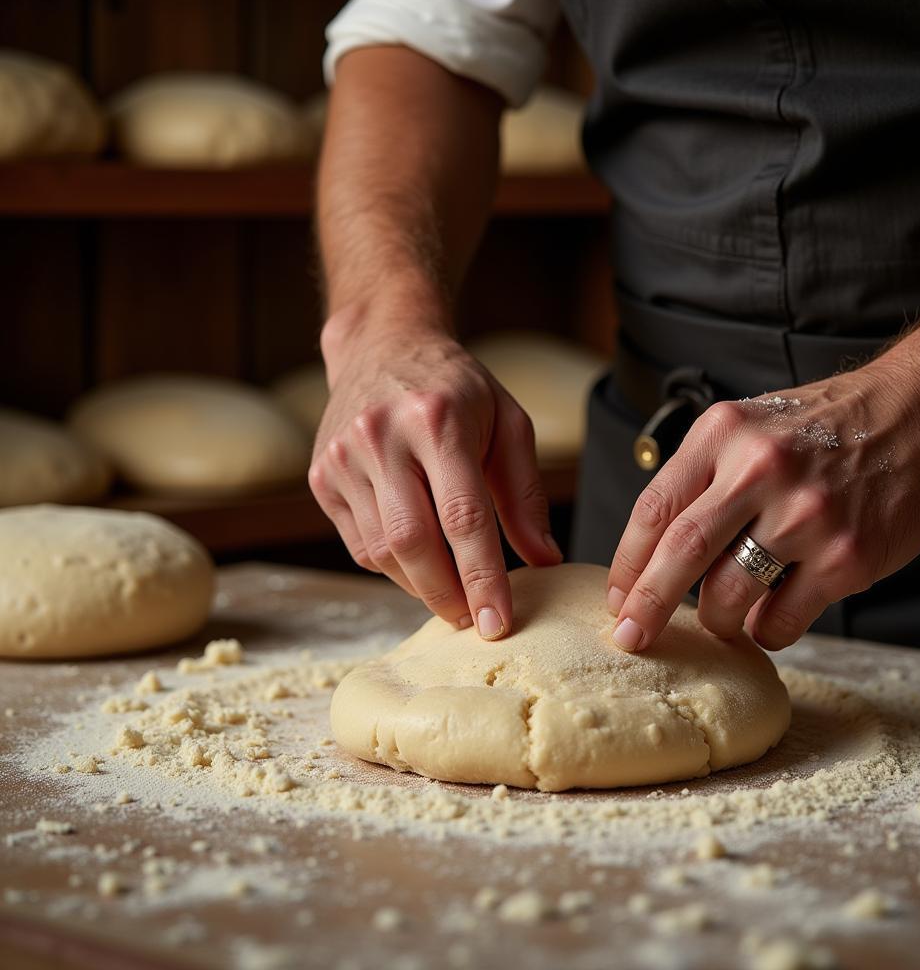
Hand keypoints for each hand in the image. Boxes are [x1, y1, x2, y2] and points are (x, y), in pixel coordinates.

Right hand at [309, 317, 561, 638]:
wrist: (382, 346)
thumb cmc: (456, 389)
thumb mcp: (508, 423)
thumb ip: (525, 494)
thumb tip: (545, 560)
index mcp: (438, 419)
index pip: (463, 517)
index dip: (482, 578)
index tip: (499, 624)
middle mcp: (381, 436)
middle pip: (413, 543)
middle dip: (447, 595)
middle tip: (474, 622)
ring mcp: (342, 457)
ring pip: (381, 552)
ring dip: (420, 585)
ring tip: (452, 591)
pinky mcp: (321, 476)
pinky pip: (360, 544)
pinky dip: (393, 565)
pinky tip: (418, 558)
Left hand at [606, 357, 919, 651]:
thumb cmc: (825, 427)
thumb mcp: (749, 426)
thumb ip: (701, 476)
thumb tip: (654, 556)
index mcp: (724, 433)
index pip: (655, 508)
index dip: (628, 562)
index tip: (618, 597)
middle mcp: (759, 470)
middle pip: (681, 552)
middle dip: (647, 604)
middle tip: (630, 637)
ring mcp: (805, 515)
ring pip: (729, 594)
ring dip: (715, 620)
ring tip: (721, 618)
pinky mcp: (846, 556)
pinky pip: (781, 619)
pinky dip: (763, 630)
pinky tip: (768, 616)